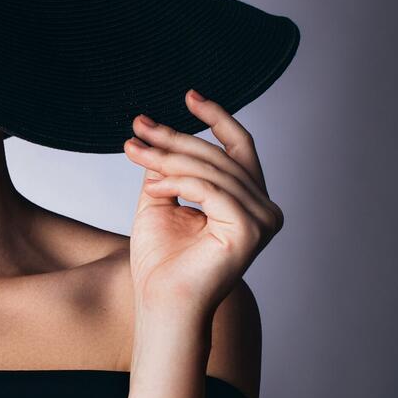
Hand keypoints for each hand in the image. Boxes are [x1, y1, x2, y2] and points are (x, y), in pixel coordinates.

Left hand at [123, 89, 283, 318]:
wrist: (161, 303)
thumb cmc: (161, 261)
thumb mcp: (162, 200)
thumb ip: (168, 169)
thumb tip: (158, 132)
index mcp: (248, 201)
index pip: (238, 148)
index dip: (217, 117)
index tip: (189, 94)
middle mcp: (264, 209)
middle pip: (218, 155)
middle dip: (173, 136)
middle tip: (137, 126)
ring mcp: (262, 220)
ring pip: (211, 169)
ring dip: (167, 157)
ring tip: (134, 153)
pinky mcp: (249, 230)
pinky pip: (209, 189)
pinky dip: (177, 183)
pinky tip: (152, 189)